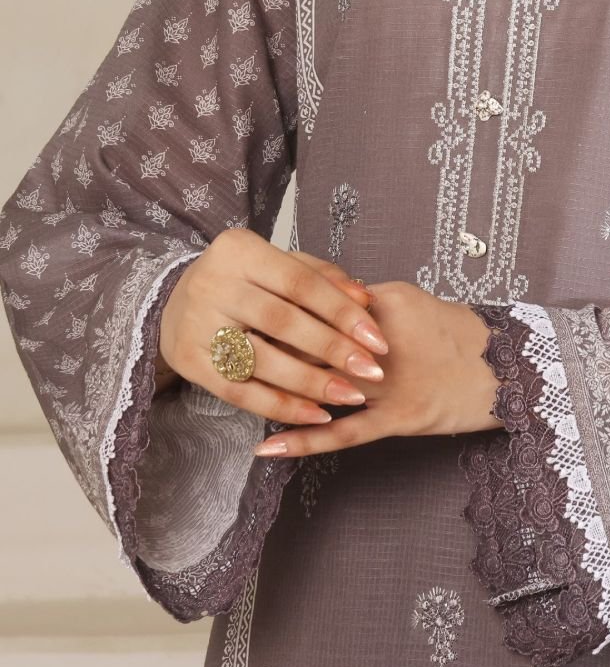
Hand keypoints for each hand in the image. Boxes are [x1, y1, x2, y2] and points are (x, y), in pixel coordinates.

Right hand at [155, 228, 389, 424]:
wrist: (175, 298)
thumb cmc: (245, 279)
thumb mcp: (279, 264)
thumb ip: (321, 278)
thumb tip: (364, 300)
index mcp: (239, 250)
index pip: (300, 283)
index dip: (342, 312)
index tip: (377, 339)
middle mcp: (213, 283)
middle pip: (282, 322)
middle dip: (332, 349)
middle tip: (371, 373)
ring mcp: (196, 323)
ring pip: (261, 360)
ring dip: (311, 383)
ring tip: (350, 396)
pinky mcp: (188, 361)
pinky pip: (240, 391)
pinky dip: (280, 406)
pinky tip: (314, 415)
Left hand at [253, 280, 502, 456]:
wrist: (508, 368)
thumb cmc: (459, 334)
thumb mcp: (411, 303)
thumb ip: (367, 303)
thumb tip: (324, 301)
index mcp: (383, 302)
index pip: (319, 302)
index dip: (283, 308)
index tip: (250, 309)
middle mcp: (380, 341)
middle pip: (312, 342)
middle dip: (272, 348)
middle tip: (235, 349)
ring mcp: (388, 382)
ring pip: (320, 387)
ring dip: (277, 392)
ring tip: (233, 395)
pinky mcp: (398, 418)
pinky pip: (342, 433)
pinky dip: (302, 439)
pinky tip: (267, 446)